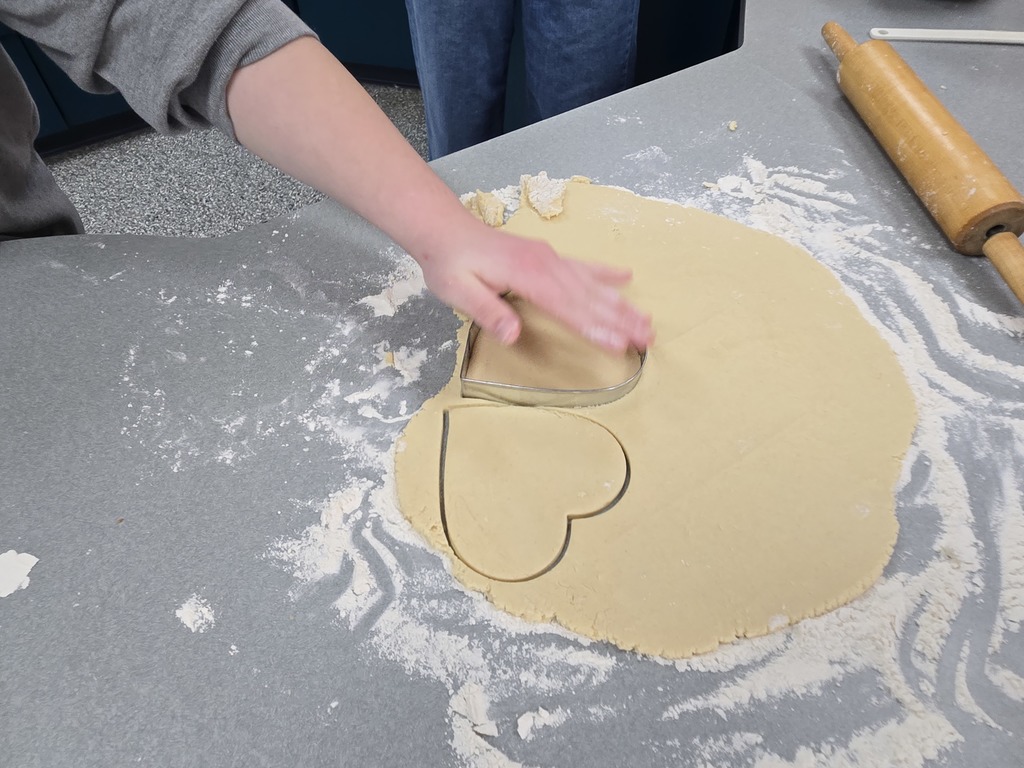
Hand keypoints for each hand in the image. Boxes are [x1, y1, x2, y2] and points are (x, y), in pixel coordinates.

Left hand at [416, 222, 653, 352]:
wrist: (446, 230)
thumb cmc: (449, 263)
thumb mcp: (458, 291)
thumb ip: (488, 311)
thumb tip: (513, 334)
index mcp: (526, 275)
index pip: (567, 307)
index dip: (594, 327)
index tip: (618, 343)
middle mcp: (546, 264)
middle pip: (589, 297)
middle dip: (621, 319)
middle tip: (648, 338)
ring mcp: (550, 258)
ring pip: (592, 284)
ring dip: (621, 303)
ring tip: (647, 320)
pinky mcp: (547, 256)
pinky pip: (583, 266)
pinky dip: (605, 274)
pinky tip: (626, 277)